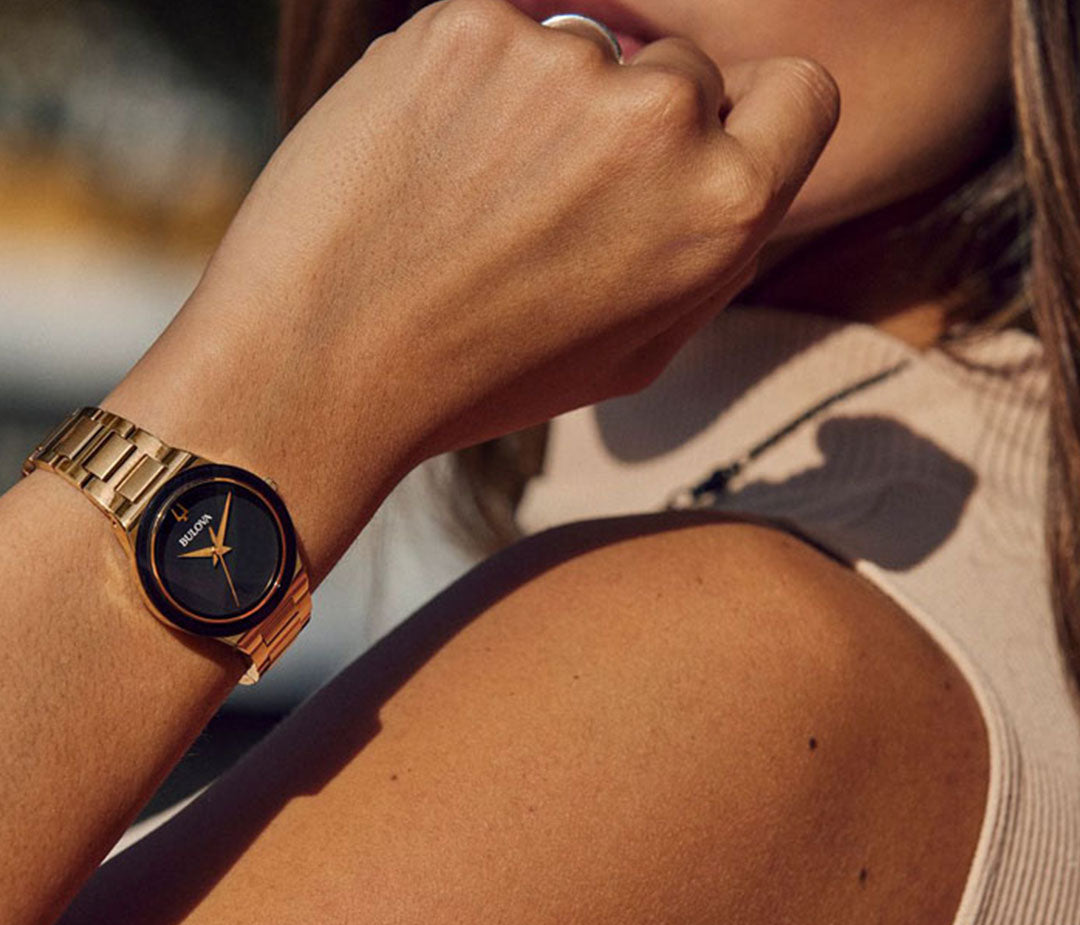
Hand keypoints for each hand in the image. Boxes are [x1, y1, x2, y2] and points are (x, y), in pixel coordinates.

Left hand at [105, 0, 837, 572]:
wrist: (325, 364)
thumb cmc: (485, 376)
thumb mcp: (634, 354)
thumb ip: (711, 255)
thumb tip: (737, 174)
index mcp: (724, 206)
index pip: (801, 92)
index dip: (751, 116)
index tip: (697, 146)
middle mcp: (659, 118)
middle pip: (683, 71)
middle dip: (634, 125)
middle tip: (550, 203)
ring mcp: (560, 61)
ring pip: (584, 49)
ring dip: (542, 106)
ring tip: (471, 196)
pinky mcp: (465, 24)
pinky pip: (497, 33)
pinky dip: (467, 84)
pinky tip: (425, 160)